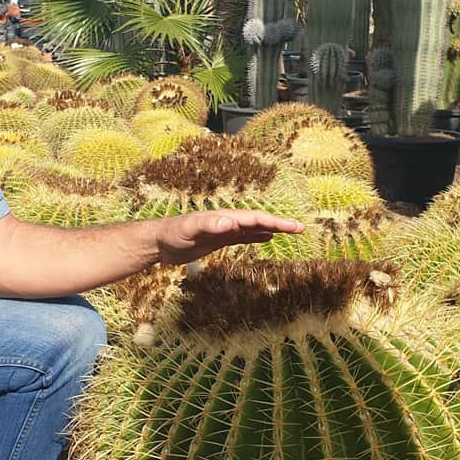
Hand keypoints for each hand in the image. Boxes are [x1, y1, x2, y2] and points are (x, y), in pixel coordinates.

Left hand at [154, 209, 304, 264]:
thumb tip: (230, 222)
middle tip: (301, 228)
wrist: (158, 242)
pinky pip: (243, 237)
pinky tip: (267, 238)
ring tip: (291, 231)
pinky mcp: (218, 240)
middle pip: (259, 221)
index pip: (255, 218)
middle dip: (280, 224)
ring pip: (253, 229)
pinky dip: (257, 237)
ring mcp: (224, 230)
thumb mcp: (190, 229)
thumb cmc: (172, 234)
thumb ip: (208, 224)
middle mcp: (227, 221)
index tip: (294, 226)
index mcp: (225, 218)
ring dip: (272, 229)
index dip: (276, 222)